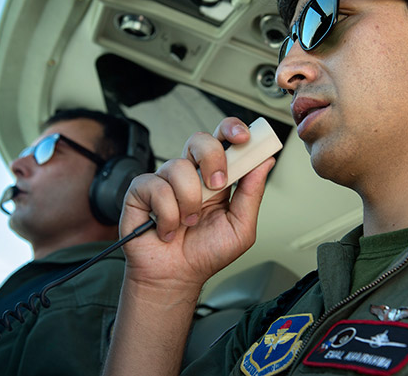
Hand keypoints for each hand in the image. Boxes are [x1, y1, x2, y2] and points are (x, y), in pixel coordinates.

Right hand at [119, 117, 275, 292]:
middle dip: (213, 158)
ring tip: (189, 222)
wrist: (174, 277)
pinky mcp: (141, 190)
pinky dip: (167, 214)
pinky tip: (167, 228)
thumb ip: (252, 194)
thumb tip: (265, 163)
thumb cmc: (205, 254)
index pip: (224, 141)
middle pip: (200, 140)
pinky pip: (156, 187)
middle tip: (218, 185)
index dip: (233, 130)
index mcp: (216, 178)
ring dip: (189, 202)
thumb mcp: (241, 228)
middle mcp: (191, 175)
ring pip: (179, 167)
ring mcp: (165, 180)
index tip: (244, 137)